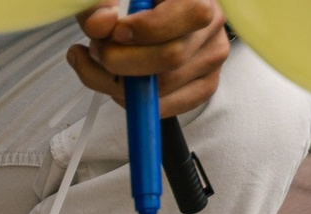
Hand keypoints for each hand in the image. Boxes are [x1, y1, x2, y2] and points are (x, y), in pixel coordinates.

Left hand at [70, 0, 228, 117]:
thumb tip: (99, 25)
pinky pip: (168, 107)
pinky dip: (132, 102)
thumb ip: (103, 8)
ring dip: (119, 84)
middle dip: (122, 60)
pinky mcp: (205, 85)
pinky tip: (116, 84)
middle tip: (97, 51)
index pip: (191, 14)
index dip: (149, 28)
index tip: (116, 32)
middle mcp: (213, 24)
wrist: (148, 20)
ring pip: (164, 87)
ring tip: (101, 65)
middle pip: (172, 56)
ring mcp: (212, 56)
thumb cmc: (132, 8)